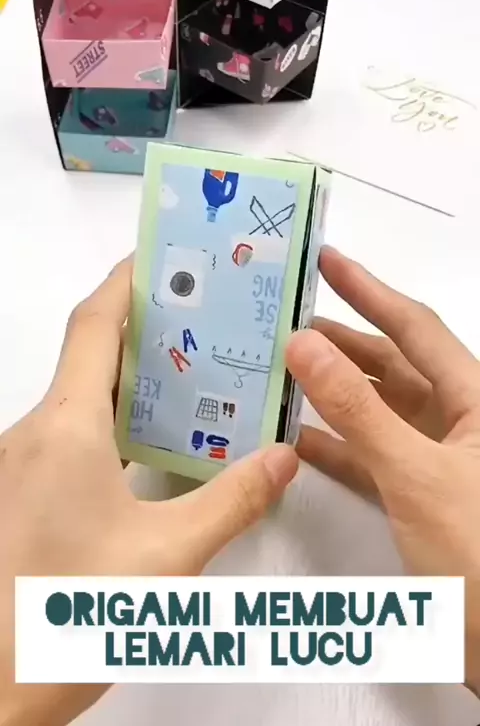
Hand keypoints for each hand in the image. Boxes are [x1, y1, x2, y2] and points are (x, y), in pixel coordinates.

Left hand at [0, 257, 297, 725]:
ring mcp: (22, 462)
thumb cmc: (70, 610)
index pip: (94, 327)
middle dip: (144, 330)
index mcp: (65, 427)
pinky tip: (155, 444)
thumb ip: (231, 501)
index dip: (126, 283)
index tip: (163, 258)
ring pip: (79, 398)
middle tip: (205, 315)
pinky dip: (112, 422)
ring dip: (130, 379)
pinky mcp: (21, 491)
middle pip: (89, 356)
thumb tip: (283, 458)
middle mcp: (35, 432)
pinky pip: (70, 434)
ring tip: (196, 372)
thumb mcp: (167, 557)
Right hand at [286, 247, 479, 695]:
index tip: (326, 260)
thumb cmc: (479, 550)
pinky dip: (333, 445)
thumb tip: (304, 344)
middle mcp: (458, 420)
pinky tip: (292, 436)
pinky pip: (369, 456)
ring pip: (376, 412)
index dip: (370, 290)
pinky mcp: (418, 494)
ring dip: (330, 394)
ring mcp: (437, 458)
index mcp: (476, 399)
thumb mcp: (416, 473)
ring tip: (277, 370)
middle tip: (285, 318)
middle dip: (341, 342)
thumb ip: (357, 410)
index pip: (415, 328)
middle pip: (392, 366)